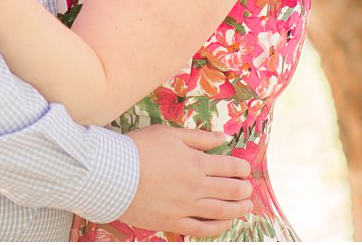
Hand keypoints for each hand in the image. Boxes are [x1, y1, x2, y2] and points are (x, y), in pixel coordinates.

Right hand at [118, 125, 252, 236]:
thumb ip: (199, 137)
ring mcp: (186, 207)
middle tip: (248, 189)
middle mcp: (196, 187)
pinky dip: (217, 228)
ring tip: (246, 207)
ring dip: (237, 209)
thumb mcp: (169, 134)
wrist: (113, 174)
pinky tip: (224, 225)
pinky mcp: (172, 221)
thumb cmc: (139, 149)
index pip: (228, 167)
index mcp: (196, 163)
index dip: (241, 168)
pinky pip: (201, 229)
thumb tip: (223, 137)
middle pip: (229, 190)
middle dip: (243, 189)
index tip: (245, 169)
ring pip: (220, 212)